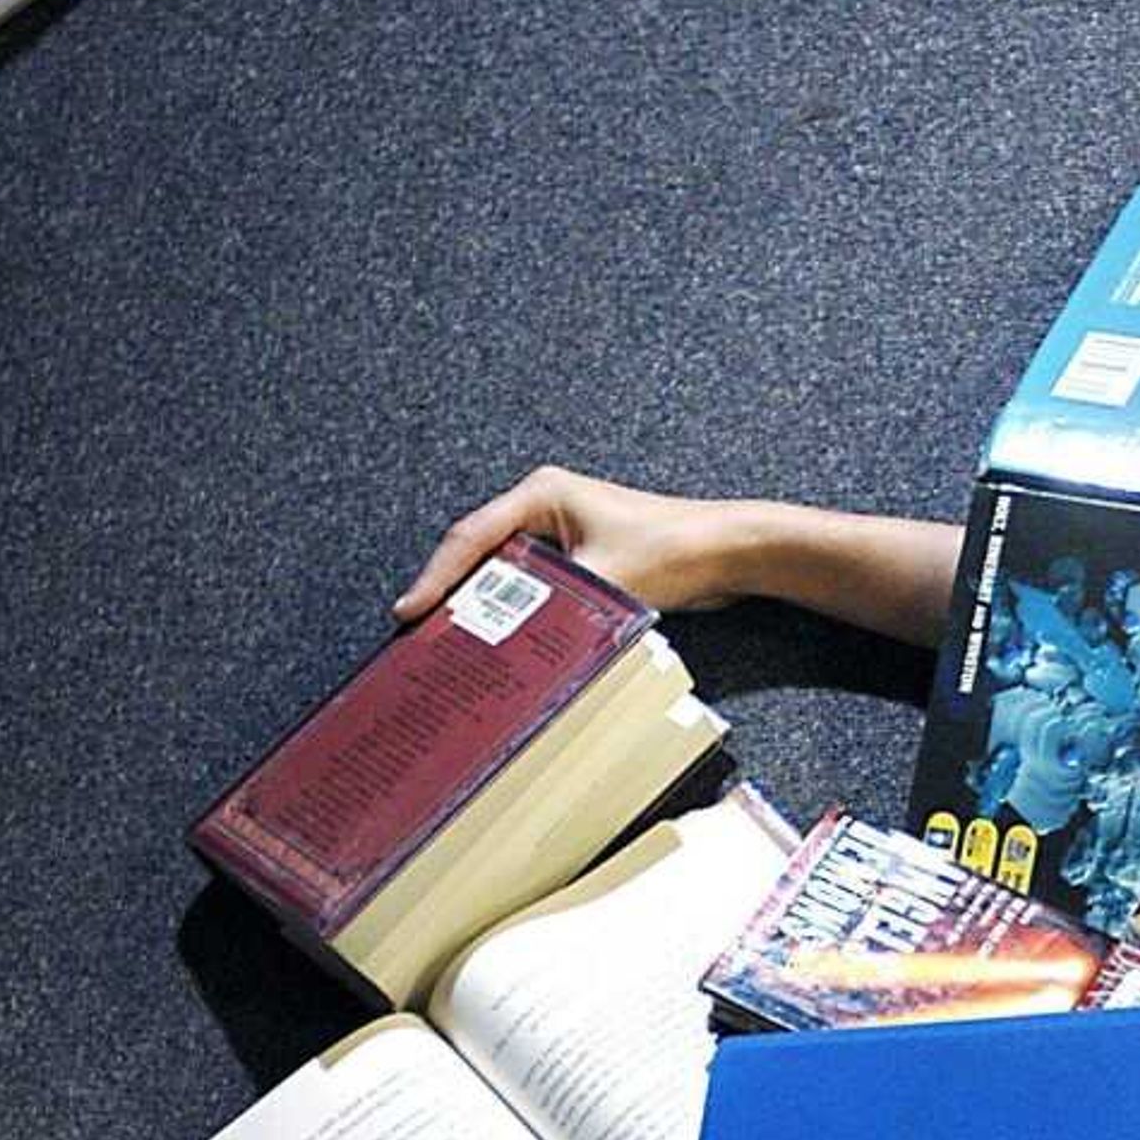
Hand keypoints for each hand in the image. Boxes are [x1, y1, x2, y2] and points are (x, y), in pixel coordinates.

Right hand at [390, 467, 749, 619]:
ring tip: (453, 644)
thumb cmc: (675, 548)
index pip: (472, 537)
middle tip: (422, 636)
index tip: (409, 611)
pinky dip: (518, 612)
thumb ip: (555, 608)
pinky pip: (535, 586)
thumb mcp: (605, 580)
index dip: (437, 578)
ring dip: (486, 606)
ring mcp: (564, 532)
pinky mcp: (582, 558)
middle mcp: (546, 506)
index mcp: (542, 494)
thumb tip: (514, 645)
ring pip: (507, 573)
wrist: (730, 550)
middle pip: (482, 554)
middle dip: (454, 594)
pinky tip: (505, 641)